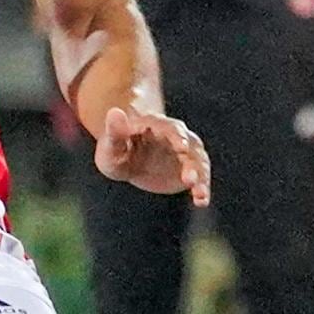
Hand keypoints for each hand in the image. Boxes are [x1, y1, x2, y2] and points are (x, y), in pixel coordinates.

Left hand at [95, 104, 209, 202]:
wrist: (128, 160)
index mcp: (157, 126)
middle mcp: (176, 136)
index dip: (178, 137)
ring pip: (198, 162)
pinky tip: (202, 201)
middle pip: (190, 145)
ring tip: (200, 195)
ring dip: (201, 178)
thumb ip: (114, 131)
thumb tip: (115, 112)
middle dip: (191, 162)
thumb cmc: (116, 150)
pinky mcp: (188, 169)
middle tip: (190, 179)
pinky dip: (202, 188)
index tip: (182, 148)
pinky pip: (200, 178)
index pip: (170, 128)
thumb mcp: (111, 145)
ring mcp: (185, 153)